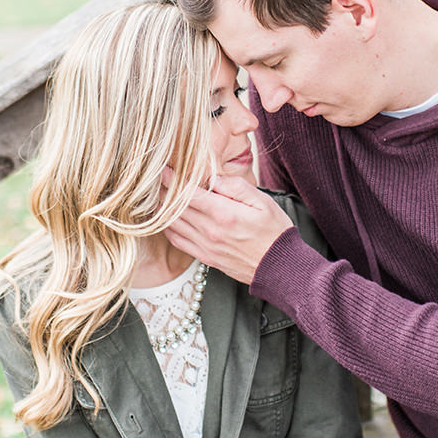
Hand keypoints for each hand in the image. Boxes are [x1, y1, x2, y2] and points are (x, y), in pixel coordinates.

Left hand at [161, 171, 291, 284]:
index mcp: (224, 214)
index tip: (164, 169)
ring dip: (163, 209)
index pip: (188, 194)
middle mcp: (210, 231)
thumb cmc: (274, 232)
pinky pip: (178, 241)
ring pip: (173, 224)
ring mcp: (206, 246)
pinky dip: (168, 228)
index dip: (172, 180)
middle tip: (157, 179)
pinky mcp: (205, 257)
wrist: (280, 268)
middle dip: (164, 191)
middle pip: (176, 208)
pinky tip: (168, 218)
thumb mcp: (263, 201)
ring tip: (159, 195)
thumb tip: (213, 179)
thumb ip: (236, 187)